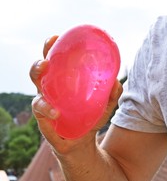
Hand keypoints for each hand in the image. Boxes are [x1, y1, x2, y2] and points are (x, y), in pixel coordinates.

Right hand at [29, 36, 122, 155]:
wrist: (82, 143)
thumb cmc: (90, 118)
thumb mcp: (104, 105)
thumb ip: (111, 94)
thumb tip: (117, 81)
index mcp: (61, 82)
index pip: (54, 61)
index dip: (51, 48)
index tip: (56, 37)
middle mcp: (50, 91)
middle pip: (38, 73)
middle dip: (38, 64)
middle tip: (46, 61)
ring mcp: (45, 105)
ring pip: (36, 93)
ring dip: (39, 87)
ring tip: (47, 82)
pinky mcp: (44, 121)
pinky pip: (40, 113)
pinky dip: (46, 110)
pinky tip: (56, 113)